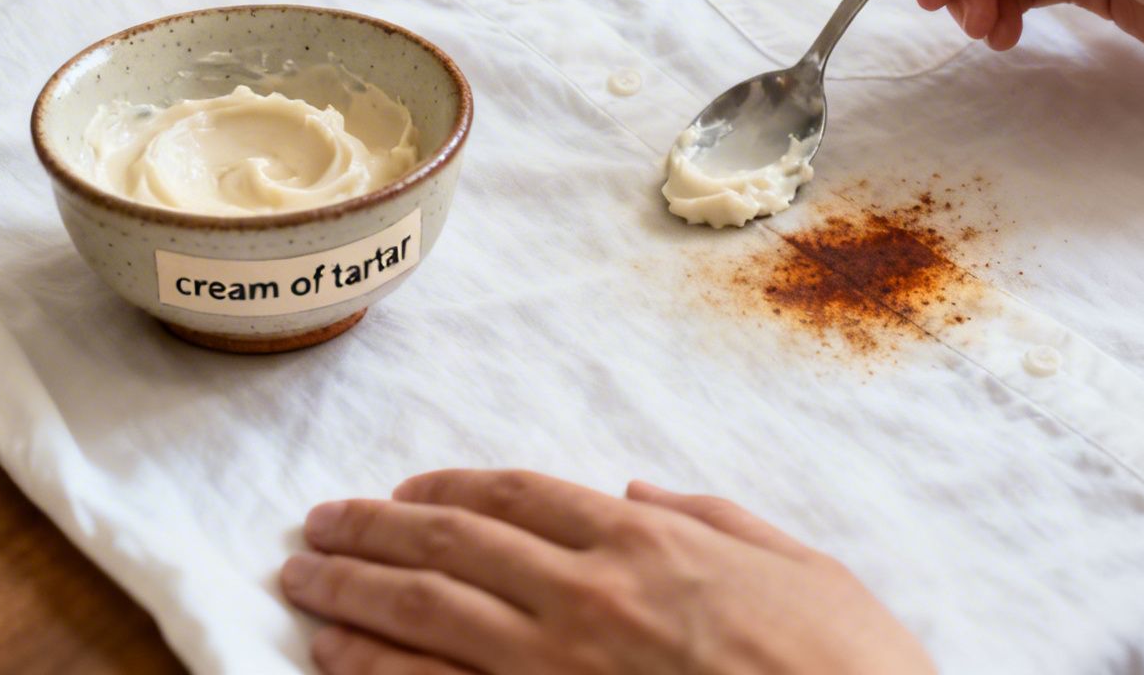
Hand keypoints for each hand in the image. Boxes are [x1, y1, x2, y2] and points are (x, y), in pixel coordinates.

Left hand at [281, 469, 933, 674]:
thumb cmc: (844, 664)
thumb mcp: (800, 565)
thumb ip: (712, 521)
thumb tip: (637, 493)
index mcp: (644, 542)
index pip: (517, 496)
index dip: (449, 487)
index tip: (405, 489)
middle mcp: (586, 594)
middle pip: (451, 544)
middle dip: (373, 529)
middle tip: (316, 523)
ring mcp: (556, 667)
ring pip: (425, 614)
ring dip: (352, 590)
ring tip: (300, 579)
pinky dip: (375, 670)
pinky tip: (330, 657)